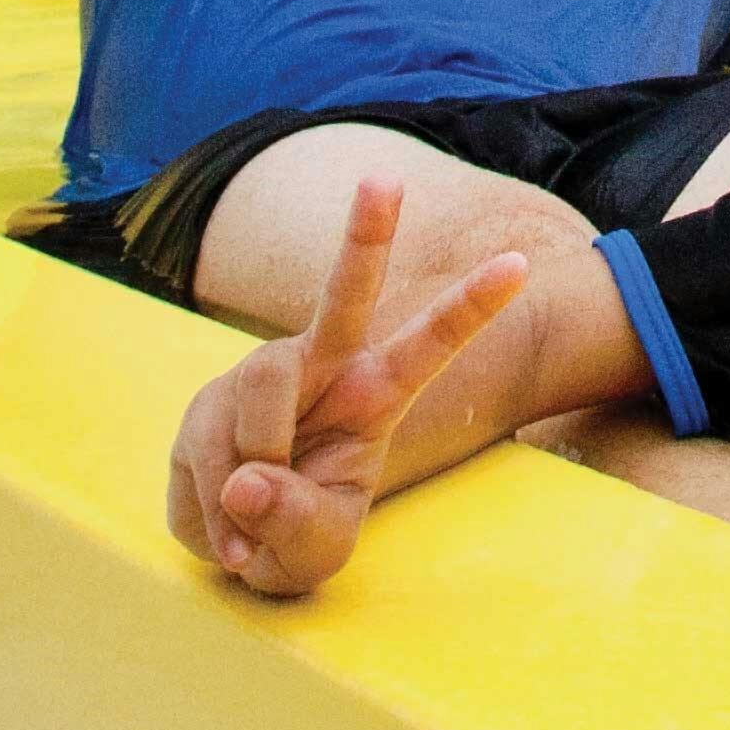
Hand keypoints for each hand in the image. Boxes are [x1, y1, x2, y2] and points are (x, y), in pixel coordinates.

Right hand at [168, 177, 532, 598]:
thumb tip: (248, 480)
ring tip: (251, 527)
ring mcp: (262, 378)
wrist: (234, 547)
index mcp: (376, 397)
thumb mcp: (315, 550)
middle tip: (384, 179)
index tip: (520, 264)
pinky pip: (209, 445)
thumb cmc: (296, 534)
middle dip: (365, 235)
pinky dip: (212, 506)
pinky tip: (226, 529)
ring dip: (253, 465)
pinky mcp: (210, 402)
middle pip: (343, 297)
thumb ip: (294, 521)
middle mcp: (322, 371)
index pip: (430, 345)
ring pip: (259, 388)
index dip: (473, 307)